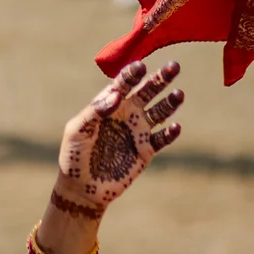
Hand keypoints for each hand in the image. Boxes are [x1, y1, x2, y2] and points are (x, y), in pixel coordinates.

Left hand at [55, 61, 183, 209]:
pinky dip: (170, 132)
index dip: (132, 73)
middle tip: (174, 66)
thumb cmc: (74, 155)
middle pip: (147, 91)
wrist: (82, 188)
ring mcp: (138, 131)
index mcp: (108, 104)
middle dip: (160, 78)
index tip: (140, 66)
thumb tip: (117, 94)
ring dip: (170, 102)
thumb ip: (95, 110)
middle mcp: (126, 113)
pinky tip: (175, 126)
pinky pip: (162, 138)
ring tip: (179, 93)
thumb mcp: (77, 130)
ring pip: (160, 112)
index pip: (123, 83)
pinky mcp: (146, 151)